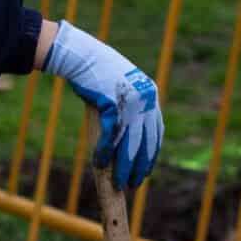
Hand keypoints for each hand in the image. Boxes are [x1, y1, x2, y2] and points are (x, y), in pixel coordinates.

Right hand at [42, 21, 163, 192]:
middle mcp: (146, 100)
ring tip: (119, 184)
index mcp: (151, 96)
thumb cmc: (99, 75)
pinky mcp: (113, 104)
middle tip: (133, 185)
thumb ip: (130, 109)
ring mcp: (130, 103)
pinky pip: (110, 136)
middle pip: (146, 143)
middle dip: (140, 167)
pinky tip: (98, 164)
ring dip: (124, 167)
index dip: (152, 155)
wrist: (83, 56)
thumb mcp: (122, 91)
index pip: (157, 133)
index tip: (146, 171)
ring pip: (129, 145)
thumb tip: (126, 139)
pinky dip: (104, 152)